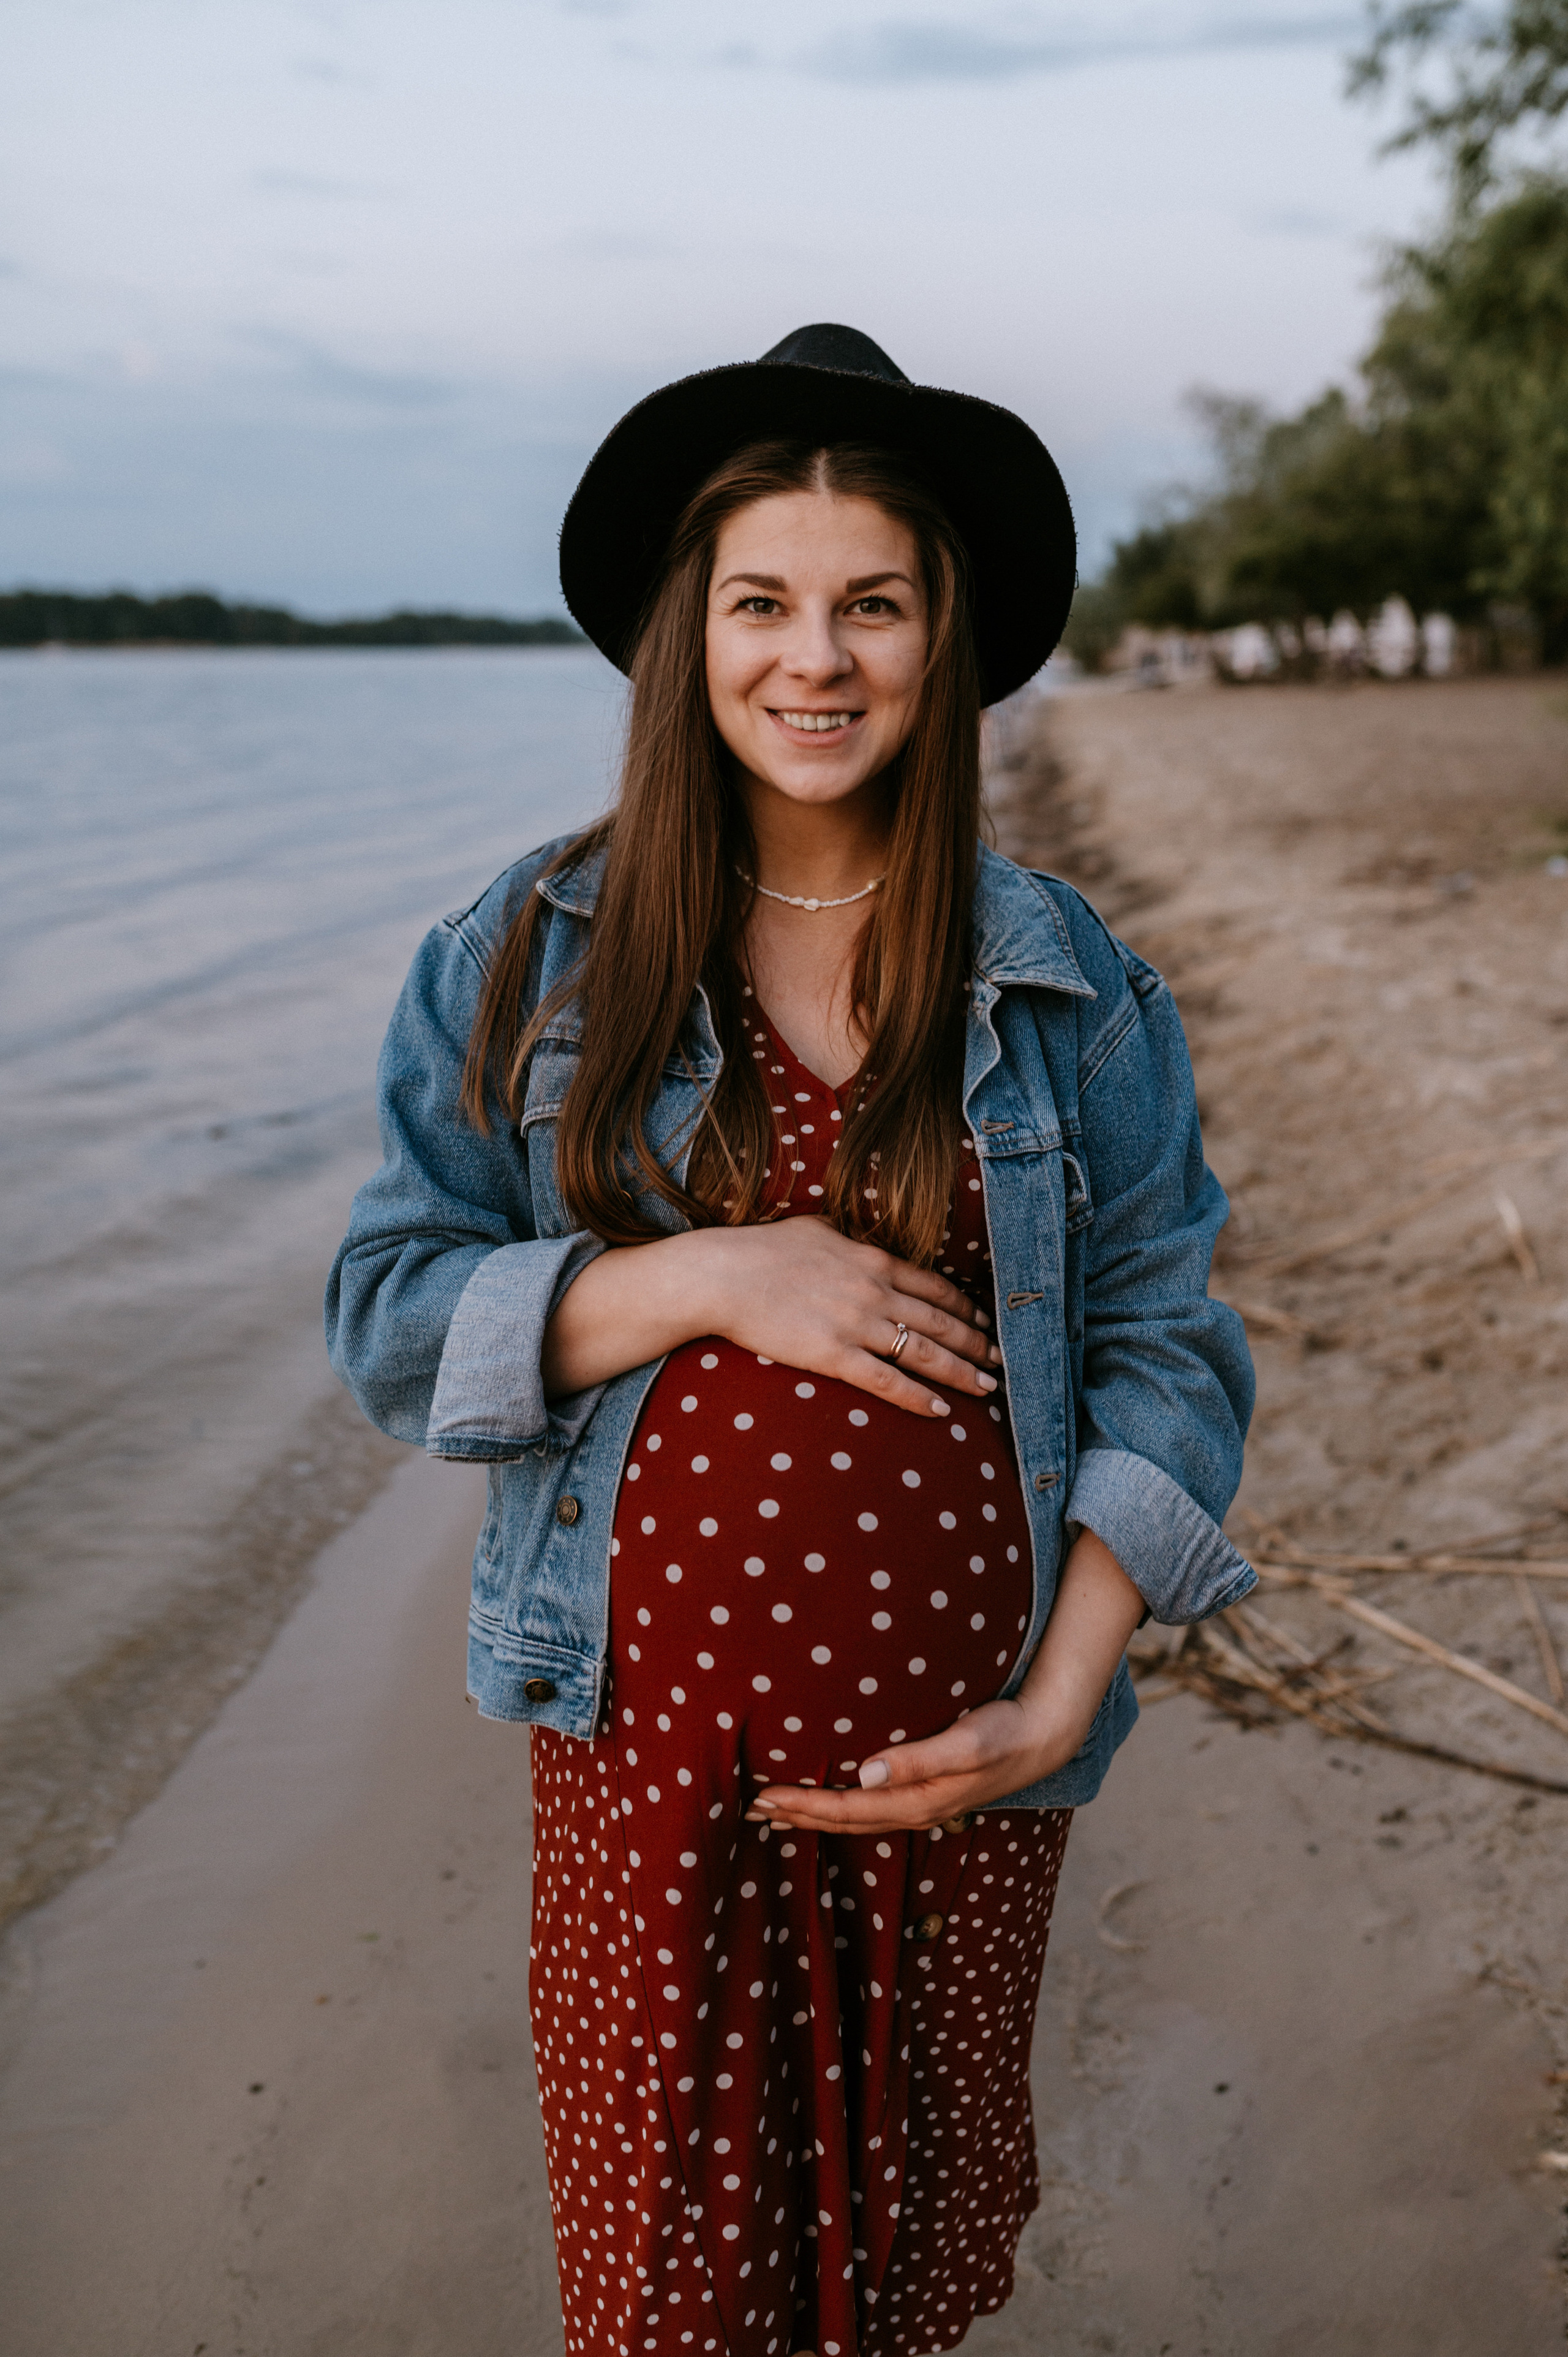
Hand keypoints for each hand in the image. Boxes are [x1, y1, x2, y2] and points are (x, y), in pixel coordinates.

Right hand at [697, 1217, 1000, 1417]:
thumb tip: (858, 1241)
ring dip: (961, 1372)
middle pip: (940, 1321)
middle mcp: (874, 1291)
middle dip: (976, 1343)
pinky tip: (941, 1412)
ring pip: (924, 1353)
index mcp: (873, 1260)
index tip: (985, 1322)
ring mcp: (857, 1325)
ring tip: (987, 1389)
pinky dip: (918, 1398)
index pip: (935, 1287)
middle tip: (1001, 1360)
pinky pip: (887, 1382)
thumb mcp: (816, 1229)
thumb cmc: (762, 1250)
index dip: (965, 1308)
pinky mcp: (834, 1356)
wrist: (724, 1275)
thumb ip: (847, 1239)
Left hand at [746, 1693, 1074, 1835]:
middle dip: (796, 1816)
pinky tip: (828, 1795)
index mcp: (916, 1801)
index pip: (846, 1809)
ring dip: (813, 1814)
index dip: (802, 1806)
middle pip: (842, 1820)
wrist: (1044, 1737)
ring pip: (854, 1815)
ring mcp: (921, 1803)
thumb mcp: (964, 1742)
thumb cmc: (1004, 1733)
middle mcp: (913, 1809)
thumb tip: (865, 1773)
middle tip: (749, 1810)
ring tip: (775, 1810)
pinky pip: (871, 1805)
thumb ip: (916, 1759)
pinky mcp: (927, 1790)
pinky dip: (839, 1804)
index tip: (762, 1797)